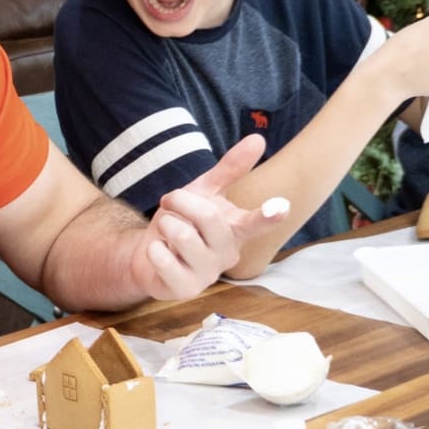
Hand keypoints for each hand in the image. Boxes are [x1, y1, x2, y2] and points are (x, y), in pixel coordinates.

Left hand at [137, 134, 287, 298]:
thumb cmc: (182, 221)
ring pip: (182, 235)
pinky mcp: (185, 289)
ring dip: (165, 223)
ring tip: (166, 230)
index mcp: (236, 229)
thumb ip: (230, 169)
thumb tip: (258, 139)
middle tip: (170, 203)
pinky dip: (153, 247)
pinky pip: (163, 259)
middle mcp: (227, 253)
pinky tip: (158, 251)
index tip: (281, 206)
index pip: (255, 222)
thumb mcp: (203, 191)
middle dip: (180, 201)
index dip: (268, 214)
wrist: (147, 254)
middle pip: (208, 217)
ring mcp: (207, 274)